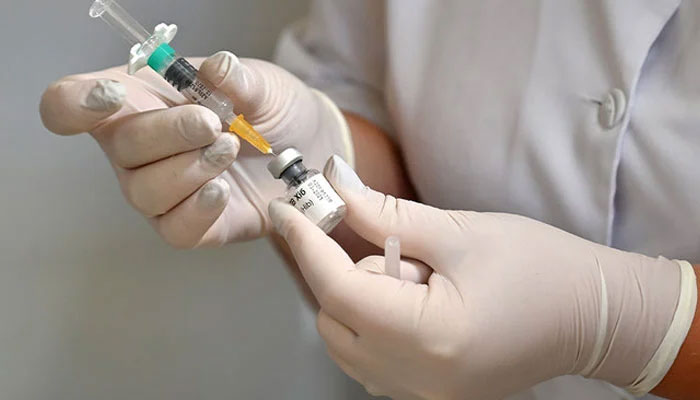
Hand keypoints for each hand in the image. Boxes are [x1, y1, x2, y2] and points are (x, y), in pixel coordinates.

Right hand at [40, 52, 351, 246]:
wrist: (309, 149)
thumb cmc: (272, 108)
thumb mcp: (262, 82)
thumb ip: (240, 77)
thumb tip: (220, 68)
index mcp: (138, 100)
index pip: (70, 104)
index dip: (74, 102)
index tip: (111, 95)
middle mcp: (139, 149)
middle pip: (121, 149)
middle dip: (169, 133)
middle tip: (215, 124)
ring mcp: (162, 191)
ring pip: (146, 192)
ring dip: (190, 169)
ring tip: (230, 149)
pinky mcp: (192, 225)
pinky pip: (175, 229)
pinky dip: (198, 210)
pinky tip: (224, 191)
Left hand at [268, 156, 695, 399]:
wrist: (588, 317)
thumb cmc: (537, 268)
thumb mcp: (459, 231)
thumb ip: (386, 214)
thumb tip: (336, 185)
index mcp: (428, 337)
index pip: (338, 290)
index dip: (305, 245)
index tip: (283, 211)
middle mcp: (415, 380)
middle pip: (334, 319)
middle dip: (341, 271)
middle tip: (384, 240)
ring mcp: (418, 395)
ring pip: (345, 341)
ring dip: (358, 297)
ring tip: (414, 273)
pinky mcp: (425, 394)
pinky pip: (368, 357)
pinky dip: (372, 320)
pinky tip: (410, 297)